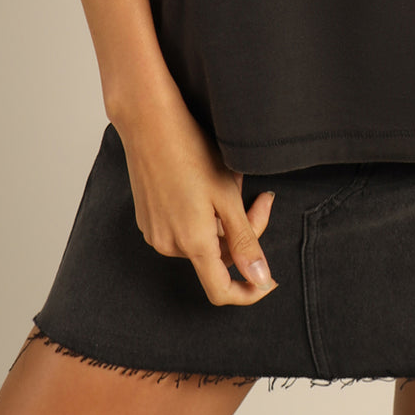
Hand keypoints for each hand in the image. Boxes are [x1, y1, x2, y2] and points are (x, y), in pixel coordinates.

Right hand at [113, 94, 279, 306]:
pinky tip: (204, 182)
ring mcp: (155, 232)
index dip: (248, 292)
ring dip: (222, 220)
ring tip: (228, 180)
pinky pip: (182, 228)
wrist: (148, 122)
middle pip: (217, 258)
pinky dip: (201, 214)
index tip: (268, 278)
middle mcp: (170, 245)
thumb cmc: (191, 151)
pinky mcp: (147, 218)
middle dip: (243, 233)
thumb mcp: (227, 195)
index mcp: (193, 243)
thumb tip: (262, 281)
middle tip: (261, 196)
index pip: (221, 291)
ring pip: (201, 240)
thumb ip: (245, 242)